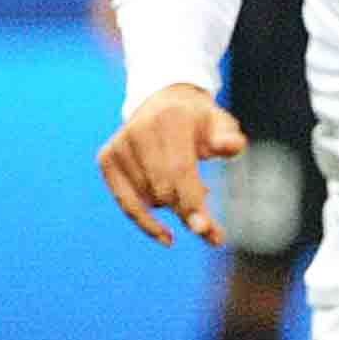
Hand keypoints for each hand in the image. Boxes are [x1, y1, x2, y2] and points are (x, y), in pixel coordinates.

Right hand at [98, 83, 246, 244]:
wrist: (164, 103)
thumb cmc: (198, 122)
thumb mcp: (220, 124)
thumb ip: (228, 139)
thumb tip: (231, 147)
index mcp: (170, 118)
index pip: (179, 169)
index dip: (191, 201)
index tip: (204, 230)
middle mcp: (139, 129)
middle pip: (162, 188)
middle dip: (187, 213)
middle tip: (211, 234)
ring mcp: (119, 145)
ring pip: (149, 198)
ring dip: (175, 209)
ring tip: (195, 196)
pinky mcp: (106, 159)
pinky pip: (126, 203)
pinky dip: (147, 222)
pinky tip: (166, 236)